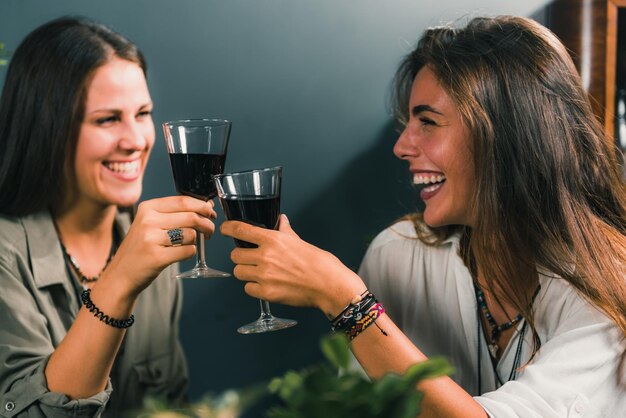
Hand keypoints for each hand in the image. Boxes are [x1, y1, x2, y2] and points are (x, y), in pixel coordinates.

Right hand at [103, 196, 216, 296]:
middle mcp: (148, 220)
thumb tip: (207, 206)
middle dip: (207, 224)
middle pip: (191, 217)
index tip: (211, 213)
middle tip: (209, 231)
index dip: (203, 206)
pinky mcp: (157, 257)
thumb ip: (175, 213)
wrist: (121, 275)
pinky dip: (190, 253)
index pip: (183, 201)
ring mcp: (151, 239)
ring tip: (188, 244)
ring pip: (191, 234)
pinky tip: (181, 254)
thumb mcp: (150, 224)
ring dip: (196, 241)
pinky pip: (188, 251)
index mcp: (148, 208)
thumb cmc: (141, 248)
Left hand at [220, 214, 365, 316]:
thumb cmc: (318, 263)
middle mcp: (265, 256)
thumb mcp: (298, 241)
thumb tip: (280, 220)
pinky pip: (248, 289)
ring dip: (246, 272)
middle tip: (250, 259)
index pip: (240, 230)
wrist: (328, 284)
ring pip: (238, 272)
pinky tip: (266, 285)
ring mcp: (264, 275)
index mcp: (272, 240)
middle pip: (234, 255)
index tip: (225, 229)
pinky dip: (254, 288)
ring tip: (259, 273)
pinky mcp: (266, 293)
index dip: (228, 228)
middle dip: (240, 257)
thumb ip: (284, 230)